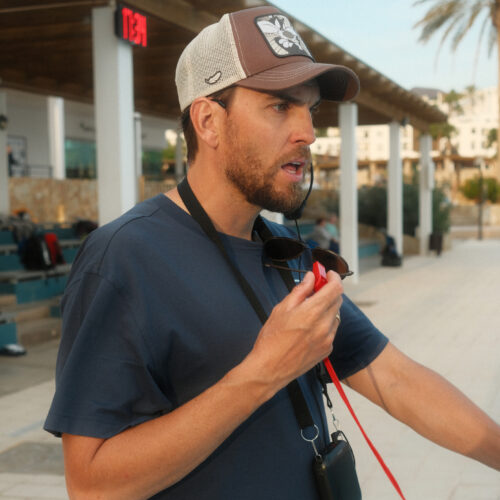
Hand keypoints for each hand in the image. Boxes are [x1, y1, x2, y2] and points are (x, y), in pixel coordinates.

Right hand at [245, 270, 342, 392]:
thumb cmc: (271, 339)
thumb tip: (310, 278)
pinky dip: (325, 324)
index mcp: (313, 312)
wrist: (270, 368)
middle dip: (328, 291)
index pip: (335, 288)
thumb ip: (300, 291)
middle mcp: (325, 325)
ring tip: (309, 311)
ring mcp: (328, 339)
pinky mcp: (327, 350)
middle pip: (337, 300)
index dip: (333, 278)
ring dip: (327, 308)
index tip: (327, 274)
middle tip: (315, 289)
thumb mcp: (281, 309)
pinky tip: (309, 327)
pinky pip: (332, 330)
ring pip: (335, 315)